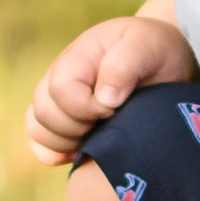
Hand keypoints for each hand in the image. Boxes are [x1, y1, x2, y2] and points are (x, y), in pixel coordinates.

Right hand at [26, 12, 195, 162]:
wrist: (162, 62)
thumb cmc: (153, 51)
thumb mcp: (146, 47)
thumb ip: (123, 66)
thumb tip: (104, 98)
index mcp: (77, 57)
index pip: (60, 89)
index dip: (85, 106)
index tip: (116, 106)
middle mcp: (59, 79)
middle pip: (43, 113)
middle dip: (77, 126)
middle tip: (109, 120)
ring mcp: (58, 102)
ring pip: (37, 130)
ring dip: (66, 141)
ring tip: (98, 134)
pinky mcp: (63, 123)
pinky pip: (40, 144)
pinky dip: (56, 153)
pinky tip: (82, 150)